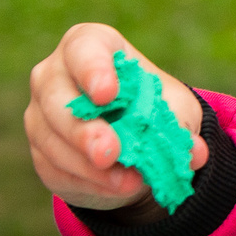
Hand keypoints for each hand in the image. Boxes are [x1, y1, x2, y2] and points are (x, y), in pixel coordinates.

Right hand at [24, 22, 205, 210]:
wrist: (133, 143)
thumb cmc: (151, 108)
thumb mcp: (175, 111)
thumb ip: (182, 127)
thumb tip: (196, 154)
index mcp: (89, 46)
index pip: (83, 49)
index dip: (93, 69)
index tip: (107, 94)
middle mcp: (53, 75)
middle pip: (57, 99)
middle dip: (84, 130)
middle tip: (109, 152)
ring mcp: (40, 115)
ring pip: (52, 140)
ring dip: (89, 166)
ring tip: (128, 181)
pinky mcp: (40, 153)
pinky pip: (55, 169)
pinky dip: (87, 183)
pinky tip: (116, 188)